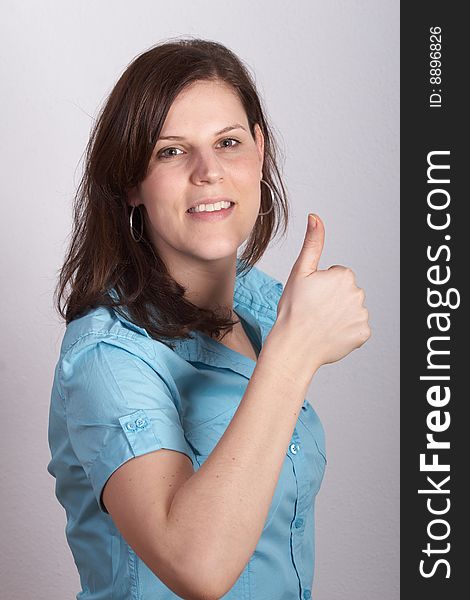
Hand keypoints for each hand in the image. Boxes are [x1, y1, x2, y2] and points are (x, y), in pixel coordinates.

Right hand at [275, 214, 370, 373]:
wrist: (294, 346)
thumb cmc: (293, 310)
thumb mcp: (299, 272)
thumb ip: (312, 243)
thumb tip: (315, 217)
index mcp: (344, 275)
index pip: (337, 276)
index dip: (322, 285)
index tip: (311, 296)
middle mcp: (358, 293)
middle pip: (347, 292)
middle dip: (333, 299)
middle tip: (314, 310)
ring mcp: (362, 315)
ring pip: (351, 310)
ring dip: (340, 315)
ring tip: (321, 323)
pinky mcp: (363, 334)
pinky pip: (356, 329)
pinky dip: (346, 332)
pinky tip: (330, 334)